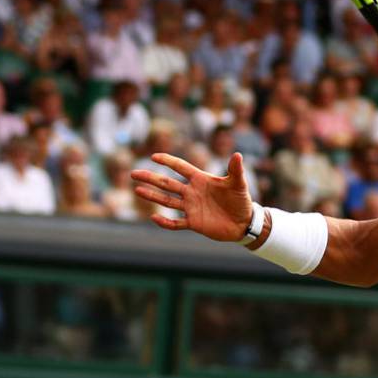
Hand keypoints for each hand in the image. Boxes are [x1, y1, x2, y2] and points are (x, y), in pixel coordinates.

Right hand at [130, 152, 256, 241]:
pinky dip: (165, 222)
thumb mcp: (238, 184)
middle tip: (134, 173)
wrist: (244, 223)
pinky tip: (154, 217)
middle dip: (151, 178)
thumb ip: (235, 170)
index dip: (168, 161)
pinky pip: (175, 223)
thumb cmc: (241, 200)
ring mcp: (191, 207)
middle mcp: (192, 192)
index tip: (154, 156)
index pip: (180, 167)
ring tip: (137, 190)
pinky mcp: (193, 223)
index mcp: (200, 179)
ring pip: (167, 200)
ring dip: (152, 195)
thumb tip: (237, 154)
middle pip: (167, 183)